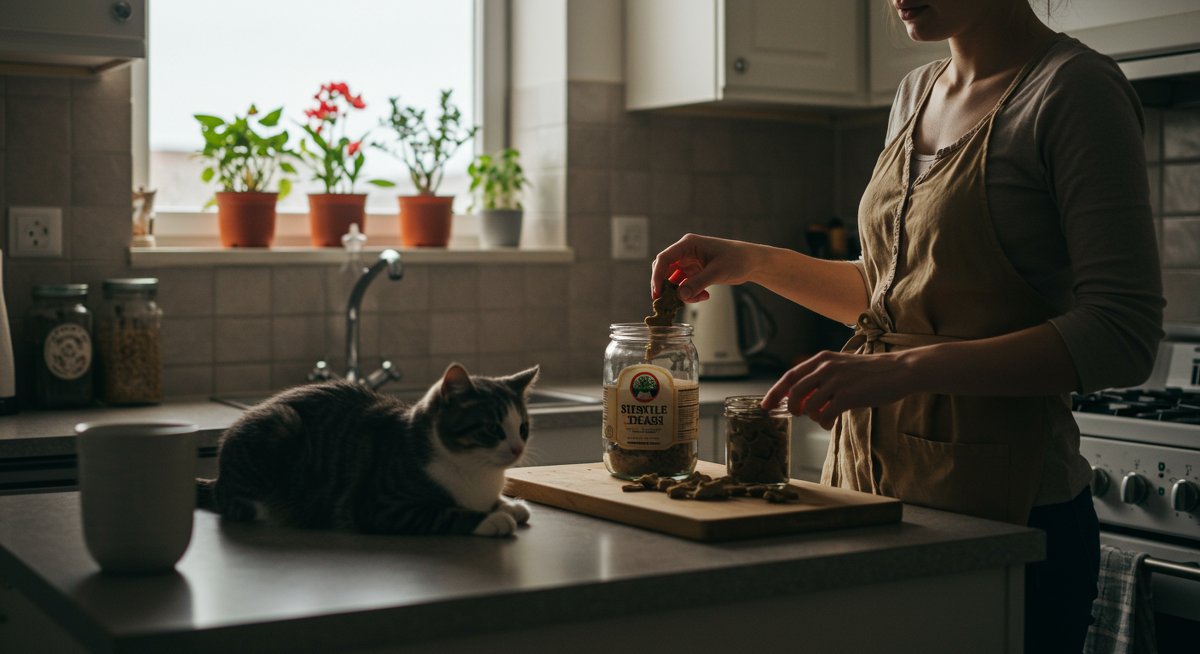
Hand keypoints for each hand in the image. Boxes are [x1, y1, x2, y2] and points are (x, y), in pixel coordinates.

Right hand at [650, 234, 760, 302]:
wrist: (752, 262)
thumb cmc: (737, 259)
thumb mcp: (717, 272)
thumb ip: (698, 284)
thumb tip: (680, 296)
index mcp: (688, 244)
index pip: (665, 259)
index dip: (657, 276)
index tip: (658, 293)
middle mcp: (686, 252)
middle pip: (665, 269)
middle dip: (666, 287)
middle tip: (667, 303)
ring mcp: (690, 262)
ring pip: (674, 280)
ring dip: (681, 292)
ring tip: (697, 298)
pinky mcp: (695, 271)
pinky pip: (685, 285)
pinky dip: (691, 293)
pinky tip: (704, 296)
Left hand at [761, 350, 915, 429]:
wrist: (899, 371)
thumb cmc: (869, 373)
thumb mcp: (841, 367)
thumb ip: (821, 379)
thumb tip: (801, 400)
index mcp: (822, 358)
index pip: (790, 376)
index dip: (775, 392)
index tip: (765, 405)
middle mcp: (826, 367)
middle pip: (795, 392)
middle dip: (793, 408)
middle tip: (799, 414)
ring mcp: (837, 381)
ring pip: (810, 406)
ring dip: (813, 416)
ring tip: (824, 416)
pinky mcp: (848, 395)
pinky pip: (826, 415)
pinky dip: (825, 422)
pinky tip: (831, 422)